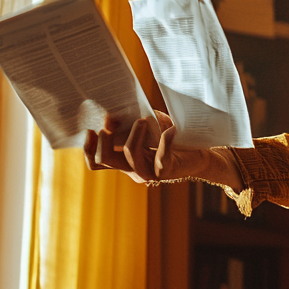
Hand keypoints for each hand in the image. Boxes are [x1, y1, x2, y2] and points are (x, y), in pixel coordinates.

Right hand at [84, 111, 240, 188]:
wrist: (200, 152)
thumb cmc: (171, 136)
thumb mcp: (149, 124)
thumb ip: (129, 121)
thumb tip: (109, 116)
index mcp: (124, 160)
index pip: (97, 162)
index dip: (88, 149)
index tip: (89, 130)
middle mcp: (133, 169)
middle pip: (106, 160)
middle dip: (105, 141)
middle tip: (110, 125)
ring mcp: (149, 172)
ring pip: (130, 158)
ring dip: (133, 136)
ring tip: (142, 120)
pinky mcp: (167, 170)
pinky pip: (161, 157)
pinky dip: (165, 142)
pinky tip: (171, 130)